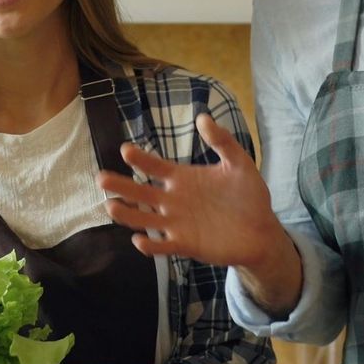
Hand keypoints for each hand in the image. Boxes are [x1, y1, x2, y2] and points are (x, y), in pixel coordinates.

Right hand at [98, 113, 283, 268]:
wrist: (262, 231)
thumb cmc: (249, 197)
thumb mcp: (239, 164)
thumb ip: (222, 141)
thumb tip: (202, 117)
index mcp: (182, 179)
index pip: (154, 167)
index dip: (140, 159)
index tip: (125, 150)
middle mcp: (173, 200)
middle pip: (139, 192)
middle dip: (120, 185)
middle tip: (101, 178)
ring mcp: (176, 224)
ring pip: (143, 219)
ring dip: (126, 214)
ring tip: (111, 206)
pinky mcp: (184, 245)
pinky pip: (162, 246)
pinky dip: (150, 245)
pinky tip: (140, 240)